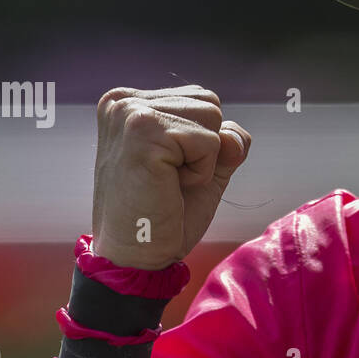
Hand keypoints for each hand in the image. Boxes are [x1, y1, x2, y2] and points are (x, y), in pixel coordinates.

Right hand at [91, 86, 250, 268]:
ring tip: (168, 182)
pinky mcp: (143, 132)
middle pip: (209, 103)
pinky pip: (210, 141)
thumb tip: (234, 136)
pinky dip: (201, 172)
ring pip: (212, 117)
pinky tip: (168, 187)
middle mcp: (124, 101)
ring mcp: (130, 113)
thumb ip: (225, 143)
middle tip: (168, 179)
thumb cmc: (164, 215)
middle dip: (204, 148)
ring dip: (203, 160)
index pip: (201, 100)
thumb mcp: (204, 169)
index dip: (201, 143)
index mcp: (129, 103)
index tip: (166, 171)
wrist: (135, 257)